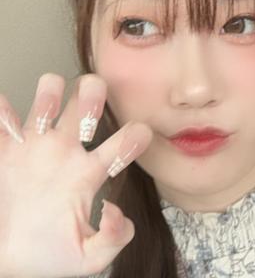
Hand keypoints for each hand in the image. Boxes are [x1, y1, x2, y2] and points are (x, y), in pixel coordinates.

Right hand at [0, 73, 152, 277]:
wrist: (9, 263)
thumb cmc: (51, 255)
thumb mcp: (89, 257)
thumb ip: (114, 239)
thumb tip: (115, 210)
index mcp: (89, 174)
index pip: (119, 146)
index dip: (133, 138)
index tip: (141, 133)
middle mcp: (66, 153)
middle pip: (85, 109)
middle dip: (91, 97)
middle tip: (90, 102)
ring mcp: (36, 149)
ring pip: (47, 103)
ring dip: (50, 94)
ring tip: (49, 106)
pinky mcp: (6, 153)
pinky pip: (3, 124)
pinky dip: (3, 111)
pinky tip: (5, 106)